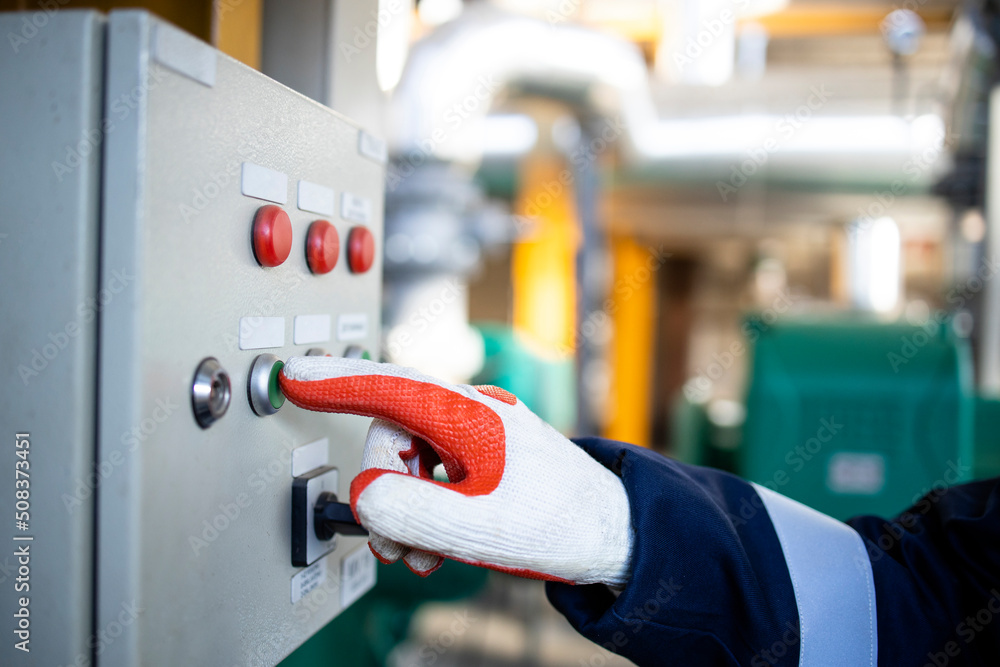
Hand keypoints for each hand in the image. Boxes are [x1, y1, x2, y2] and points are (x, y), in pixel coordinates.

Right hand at [279, 357, 633, 585]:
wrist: (611, 533)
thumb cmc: (560, 522)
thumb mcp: (478, 529)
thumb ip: (410, 511)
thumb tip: (364, 493)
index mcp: (469, 417)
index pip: (389, 387)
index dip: (336, 381)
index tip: (293, 375)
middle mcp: (469, 414)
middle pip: (390, 432)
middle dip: (382, 488)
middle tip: (396, 539)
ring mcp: (475, 434)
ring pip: (406, 457)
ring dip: (403, 506)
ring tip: (424, 550)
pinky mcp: (480, 454)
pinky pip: (429, 471)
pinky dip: (422, 507)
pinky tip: (437, 542)